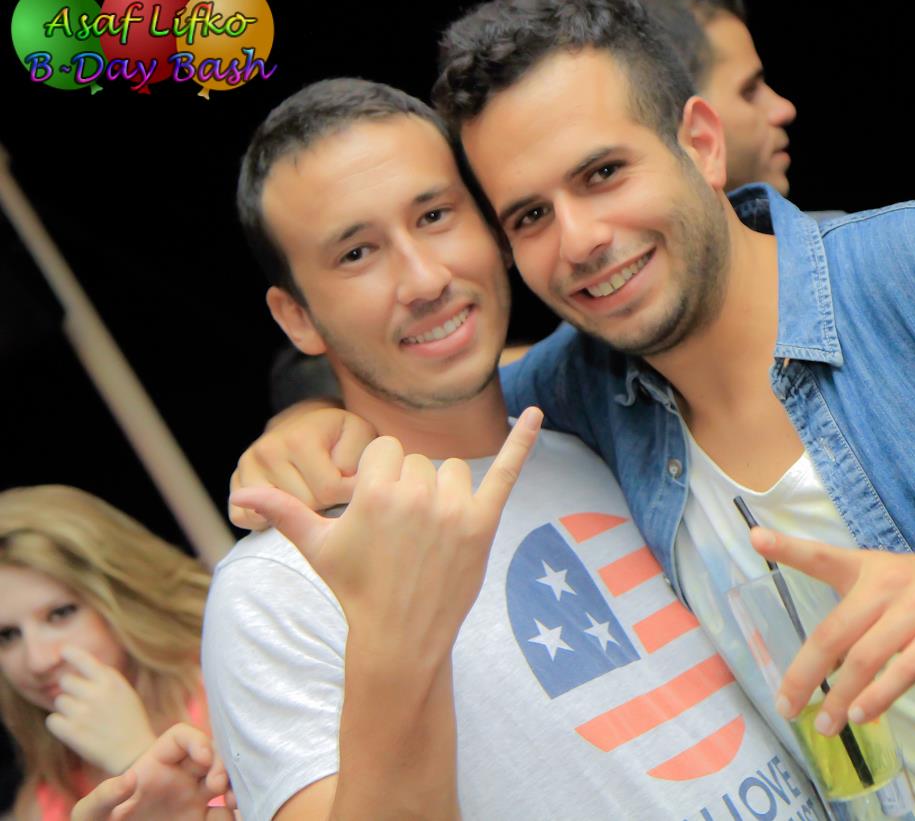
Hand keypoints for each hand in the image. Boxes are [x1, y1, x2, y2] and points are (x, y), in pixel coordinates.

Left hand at [46, 647, 154, 773]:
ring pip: (59, 701)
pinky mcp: (71, 732)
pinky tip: (74, 730)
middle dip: (71, 690)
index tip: (63, 651)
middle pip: (66, 681)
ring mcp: (83, 713)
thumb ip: (106, 678)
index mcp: (112, 683)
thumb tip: (81, 663)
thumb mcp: (126, 693)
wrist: (134, 754)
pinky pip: (52, 720)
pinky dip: (59, 725)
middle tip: (83, 702)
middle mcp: (97, 694)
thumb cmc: (131, 721)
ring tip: (83, 719)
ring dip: (67, 709)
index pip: (85, 660)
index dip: (71, 653)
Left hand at [71, 723, 235, 820]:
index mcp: (154, 766)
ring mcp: (191, 800)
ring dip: (234, 785)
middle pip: (211, 755)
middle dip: (221, 765)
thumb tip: (130, 778)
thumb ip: (102, 796)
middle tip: (217, 787)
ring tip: (232, 802)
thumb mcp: (90, 814)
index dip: (197, 740)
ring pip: (225, 780)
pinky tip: (225, 818)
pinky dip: (231, 813)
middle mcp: (177, 778)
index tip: (202, 759)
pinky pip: (225, 812)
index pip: (182, 737)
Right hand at [229, 403, 376, 529]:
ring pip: (278, 516)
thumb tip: (354, 487)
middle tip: (328, 482)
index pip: (329, 491)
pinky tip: (286, 502)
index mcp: (298, 439)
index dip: (347, 490)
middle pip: (304, 506)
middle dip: (324, 501)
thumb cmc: (339, 434)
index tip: (350, 477)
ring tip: (310, 487)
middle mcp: (265, 451)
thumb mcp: (360, 436)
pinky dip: (268, 518)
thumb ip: (365, 459)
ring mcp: (246, 469)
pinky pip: (247, 520)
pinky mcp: (235, 485)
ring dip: (300, 509)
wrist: (307, 422)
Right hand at [230, 408, 542, 649]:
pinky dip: (523, 441)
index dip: (379, 482)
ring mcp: (454, 509)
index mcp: (375, 491)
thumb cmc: (355, 588)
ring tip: (429, 535)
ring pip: (452, 470)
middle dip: (409, 490)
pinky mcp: (483, 523)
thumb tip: (240, 494)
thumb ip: (283, 512)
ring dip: (444, 493)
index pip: (386, 452)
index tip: (378, 517)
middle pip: (418, 461)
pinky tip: (539, 414)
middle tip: (402, 537)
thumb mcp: (317, 547)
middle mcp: (416, 494)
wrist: (400, 637)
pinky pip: (506, 471)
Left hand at [751, 528, 914, 736]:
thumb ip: (853, 610)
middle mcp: (886, 585)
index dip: (787, 546)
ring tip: (823, 724)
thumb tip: (819, 659)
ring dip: (840, 696)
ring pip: (865, 658)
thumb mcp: (888, 581)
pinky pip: (904, 670)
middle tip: (786, 705)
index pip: (821, 556)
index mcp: (866, 568)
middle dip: (804, 673)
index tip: (755, 537)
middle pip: (833, 632)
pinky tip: (861, 715)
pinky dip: (879, 696)